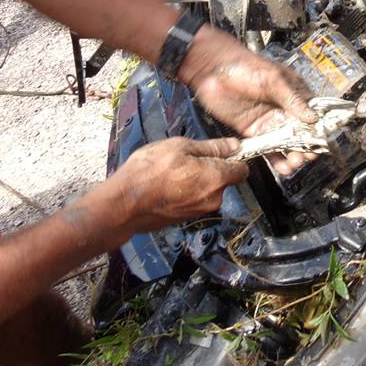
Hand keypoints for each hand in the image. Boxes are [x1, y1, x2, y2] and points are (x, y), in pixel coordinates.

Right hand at [110, 137, 247, 232]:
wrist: (124, 205)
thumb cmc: (150, 170)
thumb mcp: (180, 147)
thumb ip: (212, 148)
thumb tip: (235, 146)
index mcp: (217, 179)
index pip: (242, 170)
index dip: (234, 158)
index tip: (220, 152)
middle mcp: (214, 199)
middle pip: (223, 180)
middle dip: (210, 169)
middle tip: (184, 159)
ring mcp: (200, 212)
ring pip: (207, 190)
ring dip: (196, 181)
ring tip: (171, 173)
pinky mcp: (187, 219)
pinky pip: (194, 200)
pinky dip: (186, 193)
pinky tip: (166, 186)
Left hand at [179, 26, 316, 174]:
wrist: (212, 70)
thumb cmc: (244, 67)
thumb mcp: (272, 79)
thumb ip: (292, 99)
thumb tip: (312, 117)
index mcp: (294, 93)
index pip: (313, 114)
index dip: (319, 130)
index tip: (320, 143)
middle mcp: (285, 109)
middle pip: (302, 134)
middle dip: (306, 147)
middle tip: (304, 155)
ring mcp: (270, 122)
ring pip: (287, 144)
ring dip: (293, 156)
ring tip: (293, 163)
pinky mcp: (254, 131)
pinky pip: (269, 149)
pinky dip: (276, 160)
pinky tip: (282, 167)